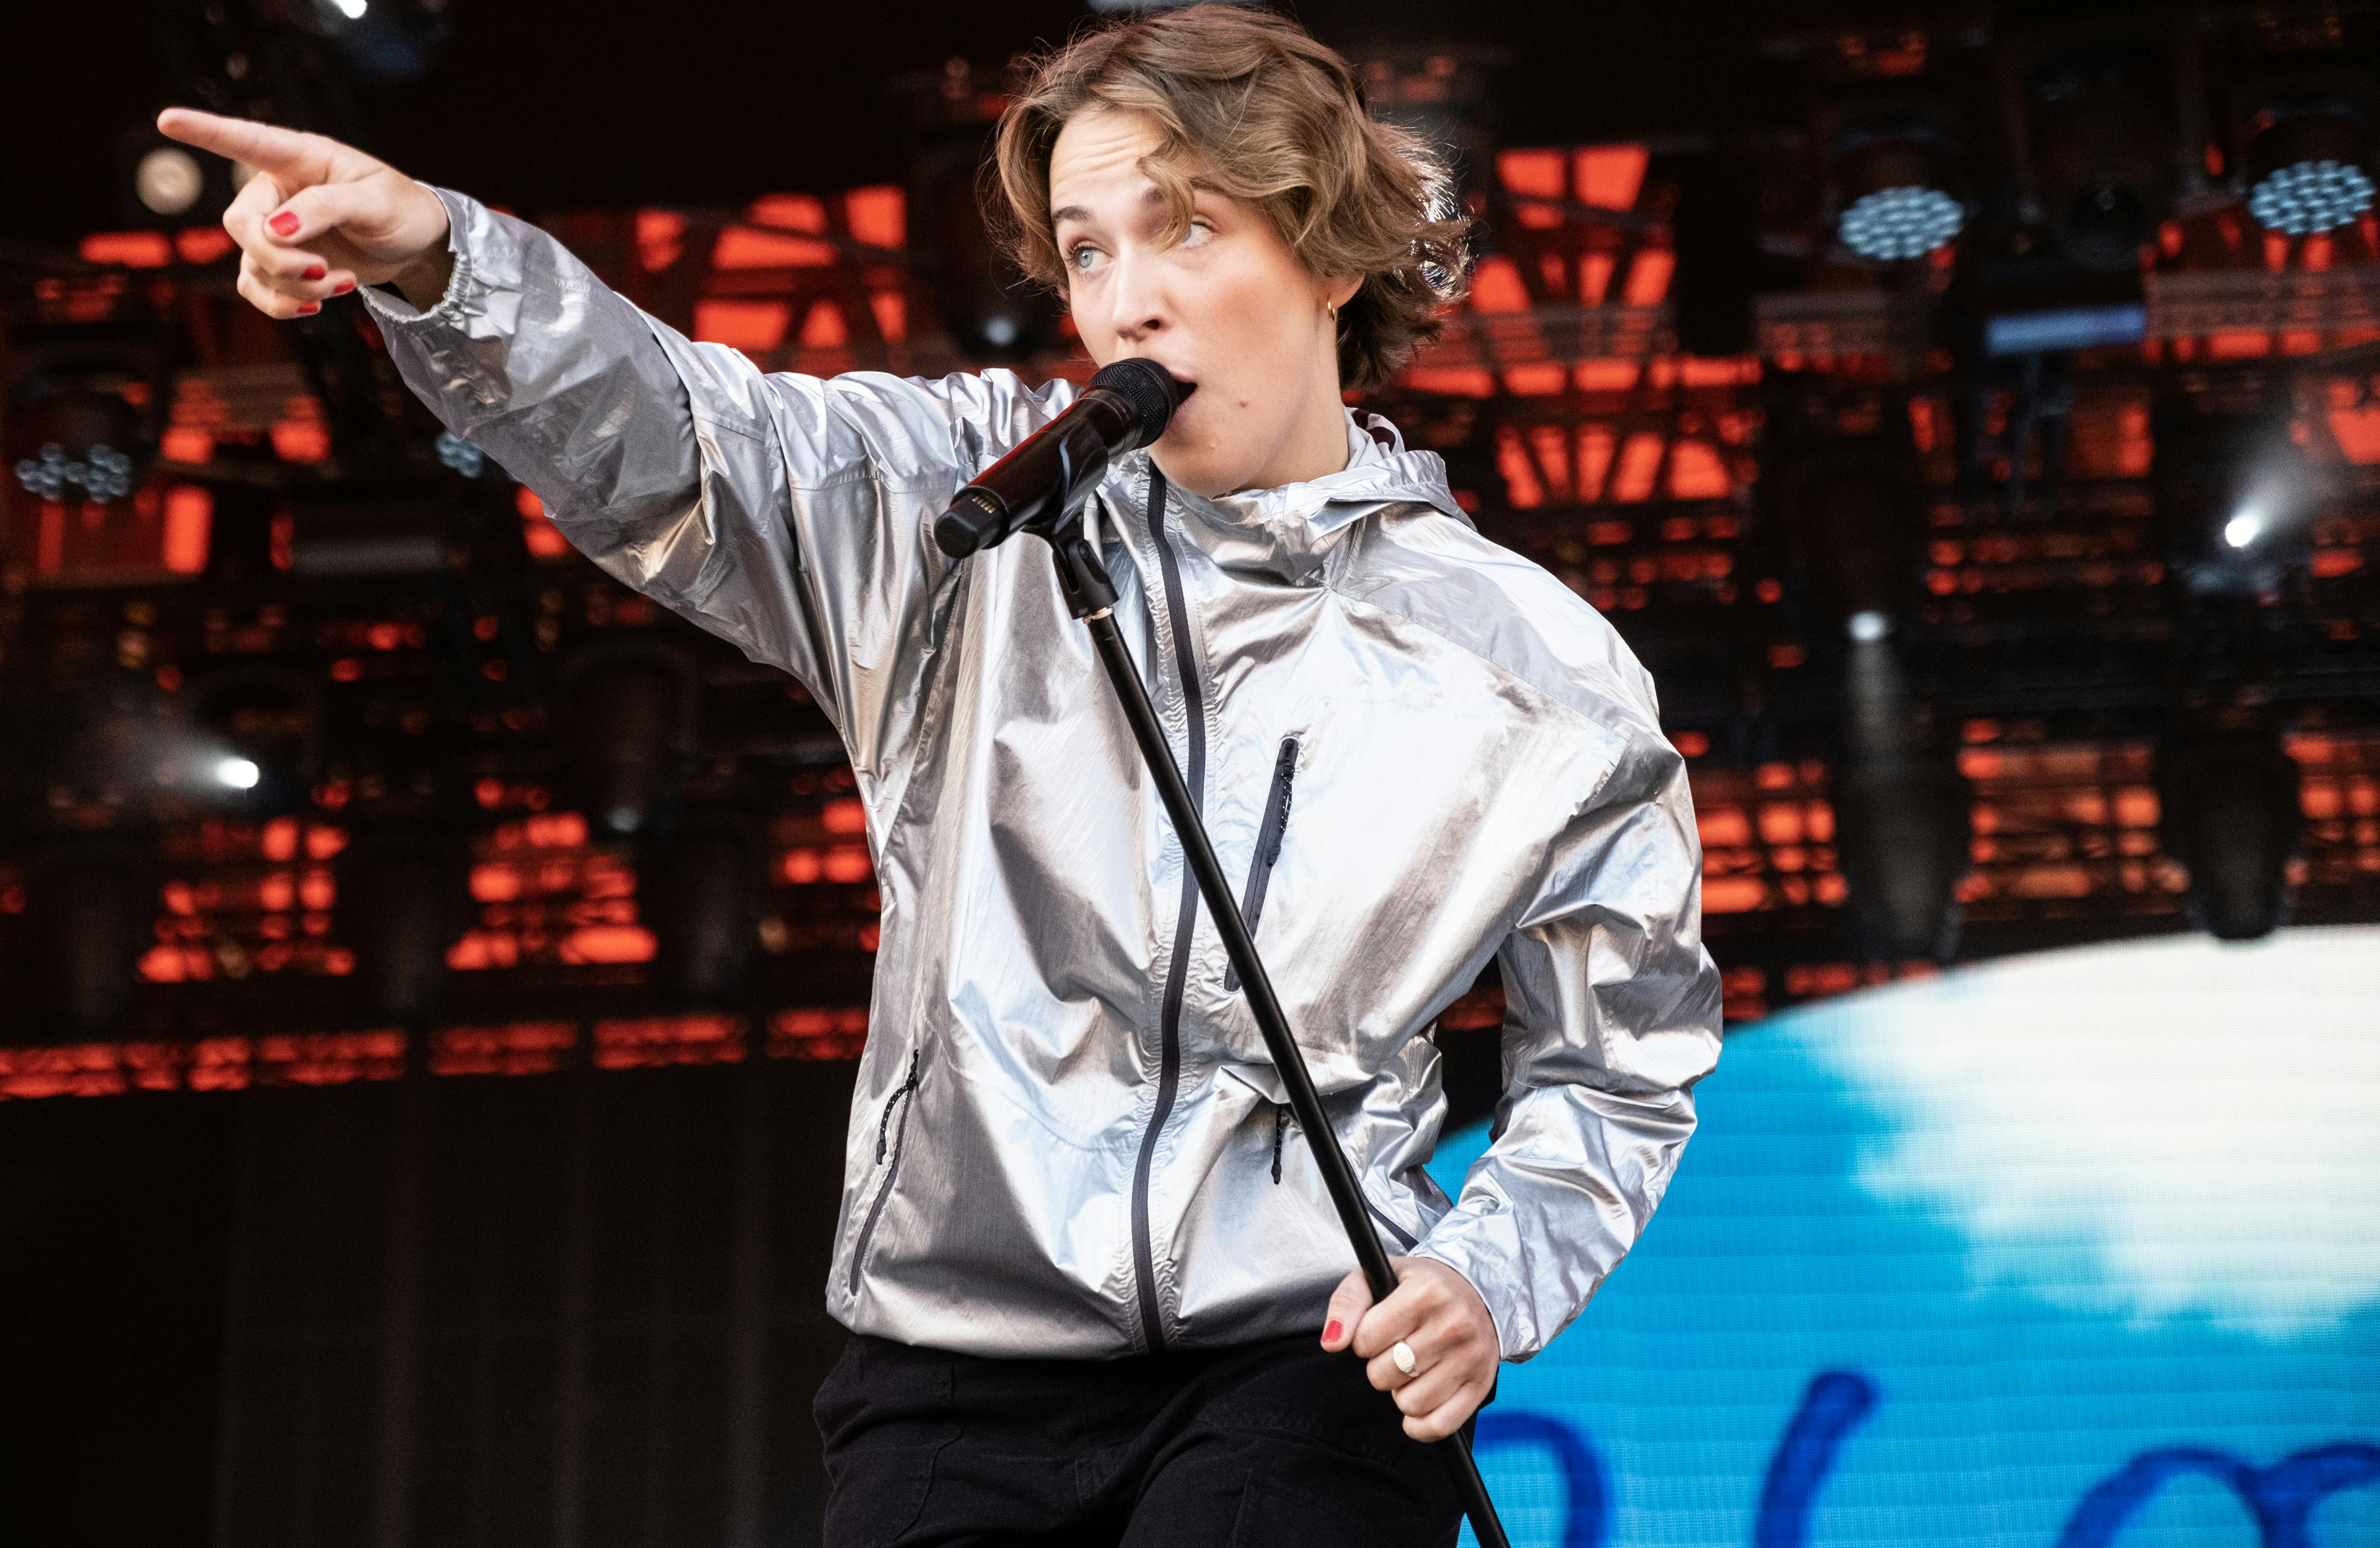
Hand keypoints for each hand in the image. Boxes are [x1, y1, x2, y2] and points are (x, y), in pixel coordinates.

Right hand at [155, 108, 453, 318]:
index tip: (167, 120)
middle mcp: (276, 191)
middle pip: (241, 224)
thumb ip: (326, 207)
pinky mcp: (280, 265)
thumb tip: (276, 229)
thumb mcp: (376, 202)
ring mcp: (274, 230)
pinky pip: (257, 289)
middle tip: (323, 270)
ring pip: (254, 264)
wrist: (415, 245)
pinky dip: (284, 305)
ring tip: (343, 283)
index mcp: (299, 157)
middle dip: (278, 257)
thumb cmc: (400, 208)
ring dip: (296, 285)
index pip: (244, 140)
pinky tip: (318, 308)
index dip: (204, 131)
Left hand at [1321, 1256, 1497, 1441]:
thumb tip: (1332, 1342)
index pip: (1365, 1339)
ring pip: (1409, 1403)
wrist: (1478, 1291)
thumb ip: (1346, 1303)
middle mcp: (1452, 1325)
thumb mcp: (1377, 1278)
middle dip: (1380, 1365)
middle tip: (1397, 1348)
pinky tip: (1420, 1399)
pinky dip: (1420, 1424)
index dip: (1363, 1339)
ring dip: (1401, 1391)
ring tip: (1413, 1367)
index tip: (1378, 1329)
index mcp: (1425, 1292)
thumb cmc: (1420, 1286)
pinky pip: (1438, 1426)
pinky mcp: (1480, 1386)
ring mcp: (1470, 1358)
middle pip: (1384, 1374)